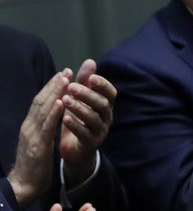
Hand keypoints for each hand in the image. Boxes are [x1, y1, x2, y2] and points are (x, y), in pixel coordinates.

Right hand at [6, 71, 69, 205]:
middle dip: (54, 85)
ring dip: (55, 93)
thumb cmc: (34, 166)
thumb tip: (52, 118)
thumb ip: (43, 130)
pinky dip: (53, 112)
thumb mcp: (39, 144)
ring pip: (43, 110)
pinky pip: (47, 126)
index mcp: (30, 127)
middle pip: (41, 101)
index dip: (51, 88)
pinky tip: (62, 102)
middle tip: (67, 71)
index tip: (63, 75)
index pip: (40, 102)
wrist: (24, 186)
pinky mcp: (38, 146)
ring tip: (66, 79)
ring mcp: (32, 135)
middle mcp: (29, 127)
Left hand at [59, 59, 115, 185]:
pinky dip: (75, 125)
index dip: (102, 85)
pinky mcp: (92, 143)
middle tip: (71, 86)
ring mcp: (100, 131)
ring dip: (79, 108)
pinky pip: (85, 134)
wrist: (77, 148)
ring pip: (93, 118)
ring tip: (64, 100)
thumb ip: (85, 82)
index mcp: (105, 105)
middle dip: (87, 94)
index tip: (90, 78)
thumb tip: (90, 61)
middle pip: (102, 104)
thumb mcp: (82, 99)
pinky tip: (64, 118)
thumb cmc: (79, 119)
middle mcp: (106, 117)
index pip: (110, 93)